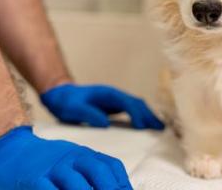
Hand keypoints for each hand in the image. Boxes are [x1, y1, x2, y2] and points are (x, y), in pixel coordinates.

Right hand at [0, 126, 131, 189]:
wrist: (6, 148)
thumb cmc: (43, 163)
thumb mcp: (70, 162)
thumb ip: (89, 175)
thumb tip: (114, 187)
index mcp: (83, 154)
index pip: (111, 166)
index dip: (123, 183)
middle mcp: (71, 158)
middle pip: (99, 172)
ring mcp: (52, 167)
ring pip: (76, 184)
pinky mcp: (32, 178)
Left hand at [40, 83, 163, 129]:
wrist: (61, 95)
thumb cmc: (66, 101)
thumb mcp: (73, 108)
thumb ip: (88, 113)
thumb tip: (106, 123)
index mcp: (108, 93)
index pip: (127, 103)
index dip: (136, 114)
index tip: (142, 126)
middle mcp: (115, 95)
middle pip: (137, 103)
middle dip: (148, 115)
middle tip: (159, 129)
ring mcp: (116, 100)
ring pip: (137, 106)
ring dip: (148, 115)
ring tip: (159, 128)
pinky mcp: (114, 107)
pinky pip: (132, 111)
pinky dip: (142, 117)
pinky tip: (147, 126)